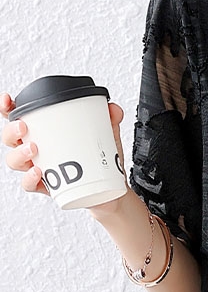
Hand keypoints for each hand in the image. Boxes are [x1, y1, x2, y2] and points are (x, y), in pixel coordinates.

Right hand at [1, 91, 124, 201]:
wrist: (108, 191)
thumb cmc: (99, 160)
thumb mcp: (106, 136)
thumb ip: (109, 120)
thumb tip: (113, 109)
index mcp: (43, 132)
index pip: (18, 116)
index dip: (7, 107)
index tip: (7, 100)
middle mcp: (35, 149)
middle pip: (9, 138)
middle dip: (11, 131)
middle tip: (24, 127)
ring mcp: (38, 167)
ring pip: (14, 160)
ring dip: (19, 153)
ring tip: (34, 149)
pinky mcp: (45, 187)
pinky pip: (28, 184)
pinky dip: (30, 178)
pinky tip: (38, 172)